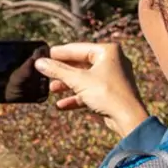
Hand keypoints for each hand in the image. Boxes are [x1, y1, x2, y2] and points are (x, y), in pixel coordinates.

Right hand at [33, 42, 151, 137]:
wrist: (128, 118)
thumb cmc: (107, 94)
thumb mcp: (78, 80)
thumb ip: (58, 70)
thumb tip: (39, 62)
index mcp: (107, 51)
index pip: (77, 49)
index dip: (58, 53)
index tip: (43, 55)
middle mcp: (111, 61)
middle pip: (80, 64)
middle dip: (62, 72)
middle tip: (45, 72)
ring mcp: (111, 78)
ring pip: (84, 78)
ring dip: (67, 85)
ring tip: (51, 89)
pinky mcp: (110, 92)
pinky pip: (90, 91)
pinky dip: (76, 97)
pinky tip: (61, 105)